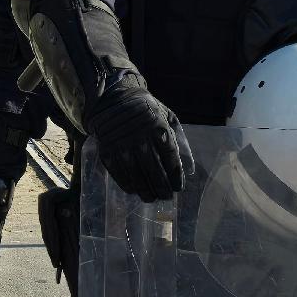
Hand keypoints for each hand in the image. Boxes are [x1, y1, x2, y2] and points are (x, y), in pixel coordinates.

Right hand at [83, 79, 191, 202]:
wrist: (113, 98)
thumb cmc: (145, 109)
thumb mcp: (167, 116)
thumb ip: (179, 139)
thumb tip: (189, 167)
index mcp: (159, 128)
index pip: (171, 159)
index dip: (175, 176)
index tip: (178, 188)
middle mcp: (141, 139)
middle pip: (154, 171)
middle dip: (162, 187)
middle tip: (166, 197)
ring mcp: (122, 145)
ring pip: (136, 175)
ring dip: (145, 190)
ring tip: (151, 198)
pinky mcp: (107, 150)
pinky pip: (118, 172)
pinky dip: (126, 184)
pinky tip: (133, 190)